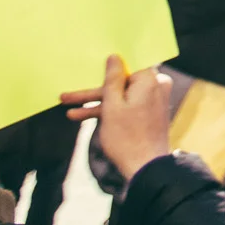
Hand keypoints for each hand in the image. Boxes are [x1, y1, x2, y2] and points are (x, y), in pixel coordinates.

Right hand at [61, 55, 171, 182]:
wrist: (145, 167)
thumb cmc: (127, 137)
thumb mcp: (112, 106)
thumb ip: (112, 79)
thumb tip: (115, 57)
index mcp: (150, 80)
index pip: (126, 65)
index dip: (107, 67)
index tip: (91, 64)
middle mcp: (156, 86)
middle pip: (120, 82)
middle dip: (93, 91)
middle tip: (69, 94)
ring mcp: (153, 100)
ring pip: (120, 96)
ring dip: (96, 102)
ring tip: (68, 106)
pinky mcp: (148, 112)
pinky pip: (127, 106)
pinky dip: (108, 110)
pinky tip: (81, 115)